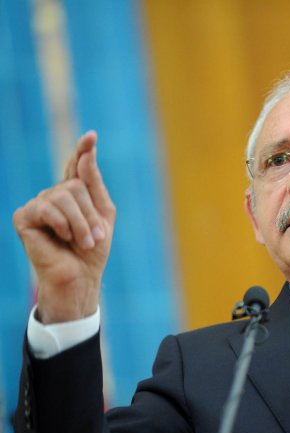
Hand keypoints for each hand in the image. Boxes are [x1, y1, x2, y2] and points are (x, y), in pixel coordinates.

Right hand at [13, 131, 115, 322]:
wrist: (80, 276)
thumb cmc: (92, 249)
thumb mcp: (103, 215)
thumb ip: (94, 185)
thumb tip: (86, 156)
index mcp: (74, 194)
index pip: (76, 166)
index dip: (83, 150)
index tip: (92, 136)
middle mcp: (54, 195)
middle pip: (76, 184)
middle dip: (91, 213)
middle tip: (95, 238)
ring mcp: (38, 204)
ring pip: (64, 196)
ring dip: (81, 223)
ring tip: (84, 243)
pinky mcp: (24, 216)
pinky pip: (47, 208)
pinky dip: (62, 225)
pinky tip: (62, 238)